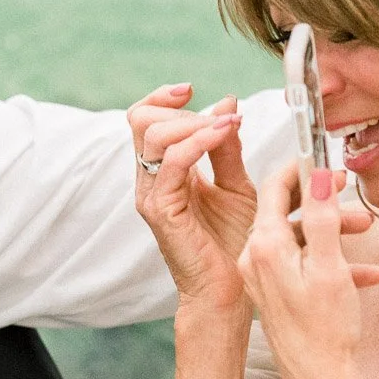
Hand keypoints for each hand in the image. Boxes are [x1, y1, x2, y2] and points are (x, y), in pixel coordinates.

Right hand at [129, 84, 254, 309]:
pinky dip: (199, 141)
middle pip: (142, 121)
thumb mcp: (236, 184)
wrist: (233, 289)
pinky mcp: (162, 211)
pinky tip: (224, 134)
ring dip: (194, 121)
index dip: (162, 98)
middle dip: (182, 109)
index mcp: (162, 171)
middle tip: (221, 115)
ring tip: (228, 124)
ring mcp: (152, 195)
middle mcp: (150, 181)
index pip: (143, 120)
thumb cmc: (234, 242)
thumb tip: (226, 102)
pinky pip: (173, 163)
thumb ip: (227, 147)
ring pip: (154, 136)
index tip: (192, 89)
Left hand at [238, 164, 378, 378]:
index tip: (323, 156)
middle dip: (321, 197)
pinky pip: (302, 262)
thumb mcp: (329, 267)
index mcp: (263, 246)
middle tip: (348, 187)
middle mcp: (255, 258)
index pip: (273, 188)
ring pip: (298, 236)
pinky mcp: (275, 292)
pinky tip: (371, 271)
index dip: (300, 167)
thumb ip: (322, 219)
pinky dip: (332, 259)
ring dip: (333, 229)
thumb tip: (317, 175)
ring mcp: (263, 276)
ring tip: (367, 227)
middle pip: (285, 210)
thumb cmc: (325, 330)